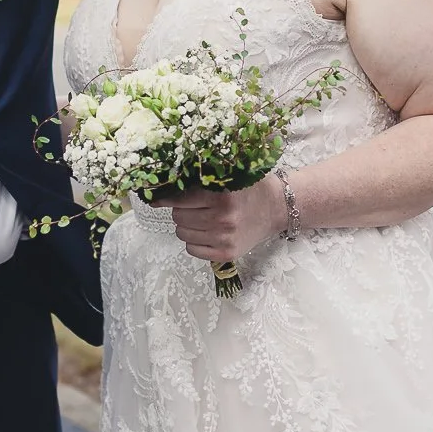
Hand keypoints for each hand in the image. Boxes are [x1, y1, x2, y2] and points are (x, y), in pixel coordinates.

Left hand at [162, 178, 286, 263]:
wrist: (277, 208)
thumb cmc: (250, 189)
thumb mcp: (229, 177)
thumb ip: (202, 179)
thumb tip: (166, 185)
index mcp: (222, 196)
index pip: (179, 199)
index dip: (165, 198)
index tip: (155, 198)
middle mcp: (222, 218)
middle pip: (178, 217)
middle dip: (180, 210)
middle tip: (193, 206)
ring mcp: (225, 238)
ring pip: (182, 234)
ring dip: (186, 226)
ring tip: (200, 219)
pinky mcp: (226, 254)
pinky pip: (192, 250)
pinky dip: (193, 241)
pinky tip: (205, 233)